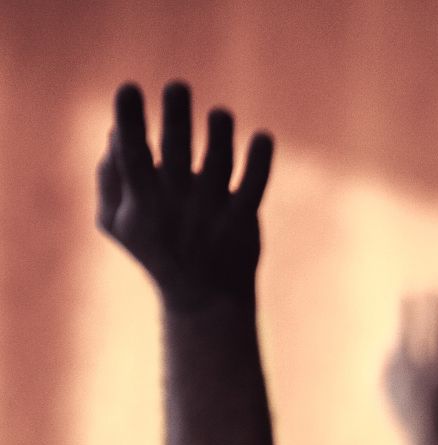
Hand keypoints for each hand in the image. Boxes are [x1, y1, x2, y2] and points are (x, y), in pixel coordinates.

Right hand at [97, 82, 272, 311]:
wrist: (204, 301)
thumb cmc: (155, 252)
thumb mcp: (117, 224)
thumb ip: (109, 181)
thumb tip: (114, 132)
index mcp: (143, 201)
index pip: (132, 155)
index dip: (129, 121)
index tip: (129, 88)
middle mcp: (177, 205)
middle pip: (175, 153)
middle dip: (175, 117)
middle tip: (178, 86)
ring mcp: (211, 213)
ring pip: (217, 166)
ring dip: (219, 136)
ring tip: (221, 115)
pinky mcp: (242, 222)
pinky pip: (253, 187)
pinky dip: (259, 163)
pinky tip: (264, 138)